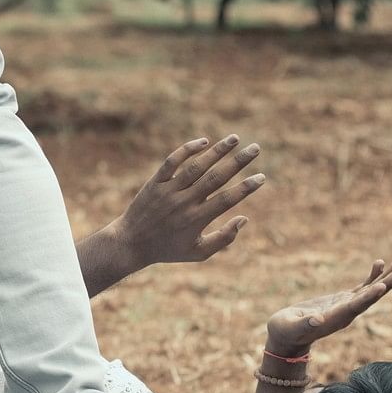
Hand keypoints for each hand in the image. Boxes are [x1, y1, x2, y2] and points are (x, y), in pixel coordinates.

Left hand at [108, 134, 265, 266]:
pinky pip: (172, 162)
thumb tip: (244, 219)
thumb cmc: (167, 250)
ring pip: (196, 166)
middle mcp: (184, 202)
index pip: (227, 199)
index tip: (262, 177)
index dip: (246, 188)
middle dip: (238, 162)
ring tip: (235, 139)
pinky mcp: (155, 183)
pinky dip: (187, 149)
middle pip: (216, 177)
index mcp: (196, 219)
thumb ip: (223, 239)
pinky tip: (204, 142)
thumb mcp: (197, 253)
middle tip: (256, 148)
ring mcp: (168, 191)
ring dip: (217, 151)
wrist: (130, 243)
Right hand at [266, 260, 391, 354]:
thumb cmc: (286, 332)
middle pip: (370, 298)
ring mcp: (346, 307)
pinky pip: (362, 288)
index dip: (369, 297)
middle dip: (387, 284)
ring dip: (386, 278)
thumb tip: (317, 319)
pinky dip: (372, 276)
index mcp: (334, 320)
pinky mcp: (342, 301)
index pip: (355, 307)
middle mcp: (345, 314)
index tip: (383, 286)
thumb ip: (305, 324)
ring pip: (370, 291)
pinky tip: (380, 263)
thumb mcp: (291, 328)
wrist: (287, 337)